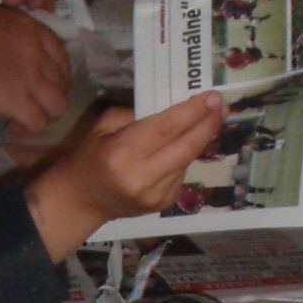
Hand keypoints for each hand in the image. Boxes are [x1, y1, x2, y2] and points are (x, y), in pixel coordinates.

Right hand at [0, 0, 73, 127]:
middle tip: (32, 104)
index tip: (43, 82)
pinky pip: (38, 122)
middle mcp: (36, 50)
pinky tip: (11, 126)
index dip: (57, 72)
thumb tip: (6, 51)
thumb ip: (7, 34)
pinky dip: (28, 129)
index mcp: (28, 26)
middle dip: (50, 95)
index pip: (59, 51)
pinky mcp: (17, 101)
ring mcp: (29, 77)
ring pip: (58, 104)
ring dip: (44, 115)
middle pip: (61, 80)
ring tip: (23, 119)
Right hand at [23, 95, 222, 257]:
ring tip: (207, 121)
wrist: (81, 200)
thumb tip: (173, 108)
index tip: (212, 97)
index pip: (166, 129)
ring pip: (187, 160)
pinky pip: (181, 174)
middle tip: (221, 106)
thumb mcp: (103, 127)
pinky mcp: (162, 205)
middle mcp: (141, 177)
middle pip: (185, 147)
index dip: (193, 112)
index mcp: (122, 153)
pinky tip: (181, 148)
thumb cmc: (90, 157)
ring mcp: (154, 195)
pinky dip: (185, 158)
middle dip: (207, 125)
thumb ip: (136, 115)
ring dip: (199, 139)